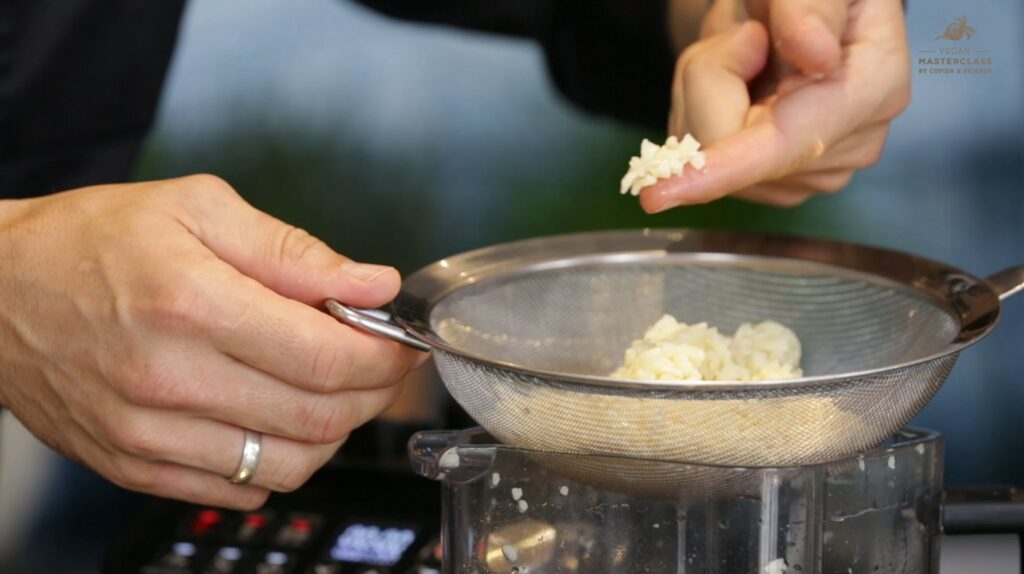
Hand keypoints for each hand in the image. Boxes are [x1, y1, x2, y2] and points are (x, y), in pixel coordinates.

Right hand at [0, 175, 423, 508]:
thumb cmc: (93, 241)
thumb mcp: (198, 209)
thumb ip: (294, 252)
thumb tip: (374, 284)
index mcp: (191, 304)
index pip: (327, 357)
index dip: (384, 356)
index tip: (398, 341)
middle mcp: (168, 379)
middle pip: (319, 417)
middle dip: (372, 394)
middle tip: (377, 365)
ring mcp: (147, 434)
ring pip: (288, 465)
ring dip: (333, 433)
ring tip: (330, 391)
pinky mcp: (132, 466)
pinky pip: (238, 491)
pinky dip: (280, 463)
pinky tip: (277, 421)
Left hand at [645, 0, 908, 210]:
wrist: (798, 8)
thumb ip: (811, 6)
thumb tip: (815, 54)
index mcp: (876, 85)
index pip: (791, 140)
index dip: (729, 166)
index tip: (661, 192)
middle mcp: (854, 142)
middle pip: (733, 144)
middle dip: (711, 81)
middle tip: (741, 32)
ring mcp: (816, 172)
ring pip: (711, 152)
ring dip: (704, 95)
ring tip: (744, 52)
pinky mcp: (780, 185)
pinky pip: (707, 161)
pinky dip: (703, 114)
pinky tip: (739, 86)